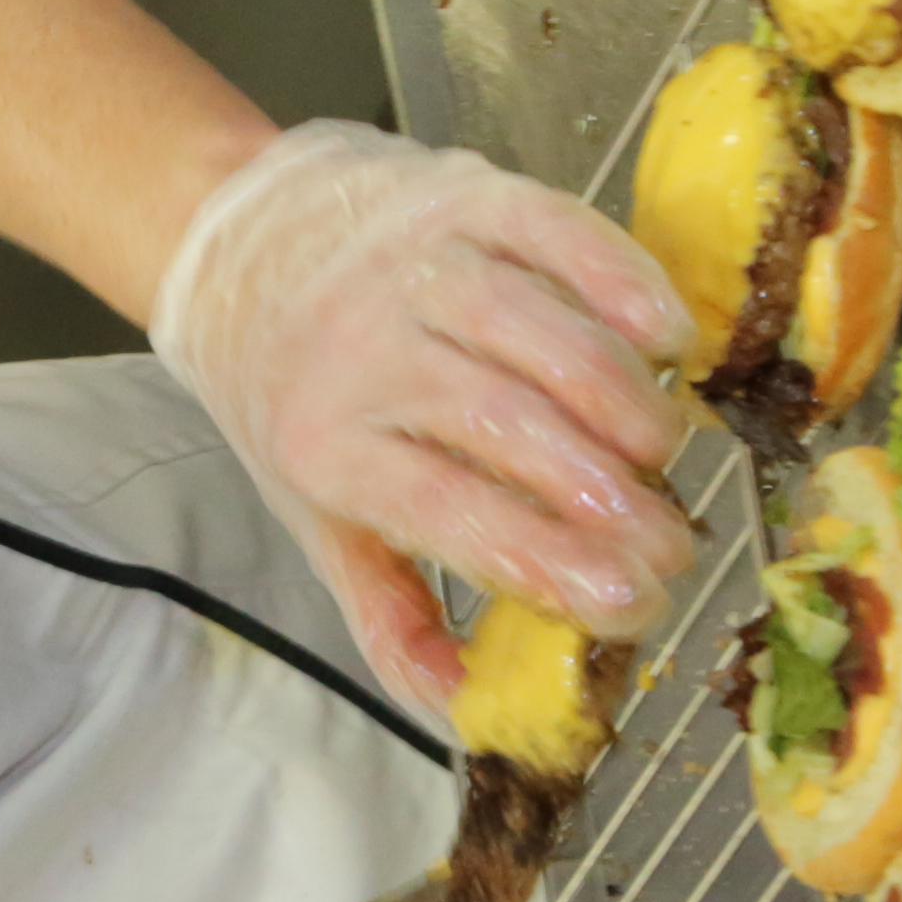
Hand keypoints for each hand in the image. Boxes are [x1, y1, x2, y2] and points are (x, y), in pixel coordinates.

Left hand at [147, 119, 697, 710]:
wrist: (229, 239)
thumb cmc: (290, 394)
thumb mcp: (314, 512)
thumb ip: (389, 615)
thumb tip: (460, 708)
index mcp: (324, 445)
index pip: (450, 514)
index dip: (550, 561)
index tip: (633, 604)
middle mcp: (362, 350)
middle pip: (506, 427)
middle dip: (607, 498)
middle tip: (672, 543)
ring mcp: (414, 264)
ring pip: (540, 332)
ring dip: (621, 400)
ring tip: (664, 454)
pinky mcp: (459, 193)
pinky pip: (552, 232)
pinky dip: (620, 279)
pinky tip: (667, 336)